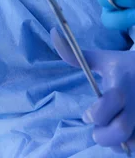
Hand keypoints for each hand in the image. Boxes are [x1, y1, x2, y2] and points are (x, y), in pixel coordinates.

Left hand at [51, 28, 134, 152]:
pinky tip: (123, 136)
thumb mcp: (102, 58)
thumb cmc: (123, 65)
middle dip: (103, 136)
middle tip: (97, 129)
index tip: (87, 114)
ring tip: (110, 133)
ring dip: (116, 143)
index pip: (111, 102)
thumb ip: (76, 54)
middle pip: (120, 129)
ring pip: (132, 143)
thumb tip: (53, 34)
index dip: (95, 113)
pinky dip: (129, 145)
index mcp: (120, 84)